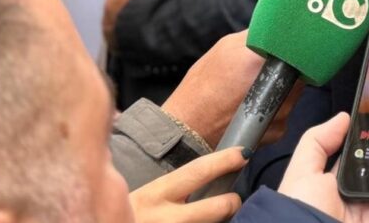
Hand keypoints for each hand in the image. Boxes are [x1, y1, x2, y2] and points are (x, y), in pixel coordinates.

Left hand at [103, 0, 144, 43]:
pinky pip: (122, 42)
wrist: (146, 28)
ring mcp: (112, 35)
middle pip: (115, 14)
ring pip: (118, 28)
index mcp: (109, 3)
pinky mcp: (119, 48)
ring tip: (140, 25)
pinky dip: (128, 40)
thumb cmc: (141, 7)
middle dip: (124, 13)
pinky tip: (138, 37)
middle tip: (139, 12)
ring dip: (125, 27)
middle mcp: (107, 20)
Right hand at [129, 147, 245, 222]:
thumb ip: (171, 190)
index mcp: (155, 196)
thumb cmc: (125, 217)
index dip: (223, 161)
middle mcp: (166, 219)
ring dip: (218, 222)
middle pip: (216, 209)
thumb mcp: (143, 199)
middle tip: (234, 200)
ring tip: (215, 215)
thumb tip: (205, 177)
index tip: (243, 154)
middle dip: (231, 203)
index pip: (196, 172)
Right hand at [163, 31, 302, 148]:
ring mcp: (282, 112)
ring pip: (294, 92)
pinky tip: (255, 104)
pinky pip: (285, 110)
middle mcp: (281, 90)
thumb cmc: (202, 86)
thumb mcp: (226, 47)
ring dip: (283, 86)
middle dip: (288, 66)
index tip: (289, 43)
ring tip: (258, 86)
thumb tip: (276, 26)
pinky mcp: (279, 130)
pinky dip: (275, 105)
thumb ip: (256, 36)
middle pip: (299, 71)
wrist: (188, 130)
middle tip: (271, 65)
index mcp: (267, 64)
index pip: (299, 49)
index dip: (295, 46)